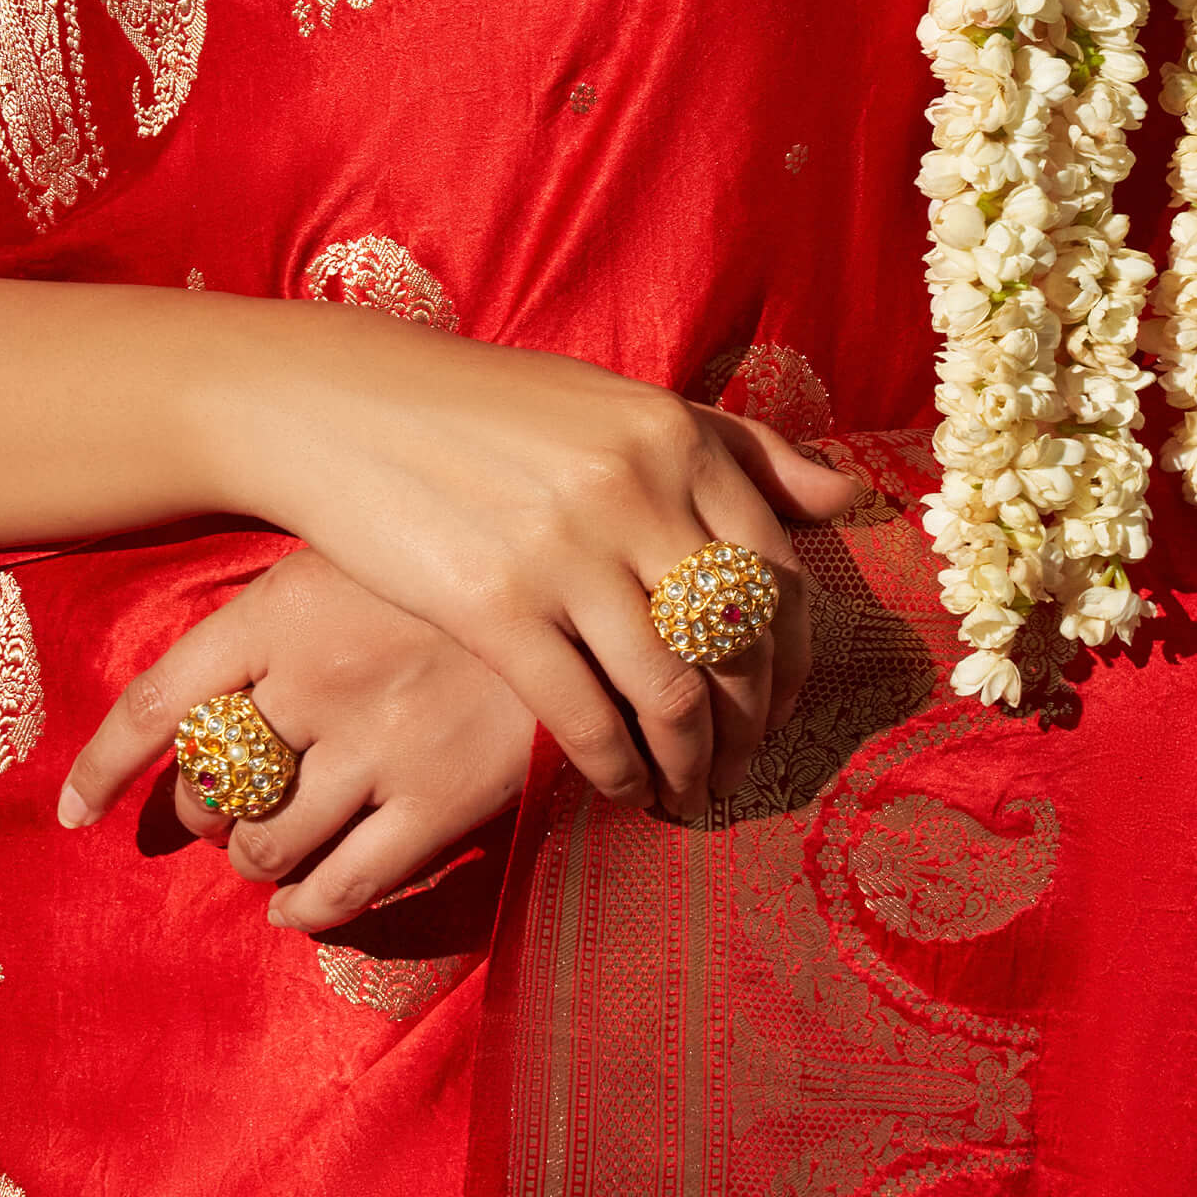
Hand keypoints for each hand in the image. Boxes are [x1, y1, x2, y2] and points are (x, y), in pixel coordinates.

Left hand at [57, 550, 532, 932]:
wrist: (601, 583)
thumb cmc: (470, 559)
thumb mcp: (365, 546)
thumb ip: (291, 604)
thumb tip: (218, 678)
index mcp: (287, 605)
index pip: (157, 701)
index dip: (103, 767)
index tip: (73, 812)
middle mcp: (319, 677)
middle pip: (210, 781)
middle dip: (204, 811)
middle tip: (225, 812)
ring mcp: (380, 743)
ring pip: (265, 843)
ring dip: (255, 859)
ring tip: (269, 852)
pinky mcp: (441, 800)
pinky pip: (340, 889)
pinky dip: (306, 908)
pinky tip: (304, 903)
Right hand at [205, 300, 868, 820]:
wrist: (347, 405)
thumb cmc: (492, 408)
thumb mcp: (622, 405)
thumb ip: (740, 449)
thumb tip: (849, 496)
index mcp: (676, 436)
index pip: (779, 572)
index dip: (795, 658)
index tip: (783, 702)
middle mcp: (635, 488)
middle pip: (740, 644)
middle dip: (755, 724)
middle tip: (743, 764)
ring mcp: (564, 549)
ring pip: (674, 693)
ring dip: (694, 763)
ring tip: (690, 791)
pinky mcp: (494, 606)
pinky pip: (585, 717)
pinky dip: (619, 769)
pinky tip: (623, 789)